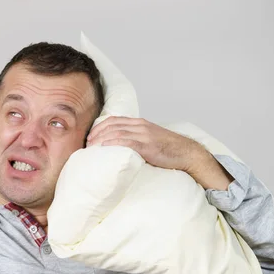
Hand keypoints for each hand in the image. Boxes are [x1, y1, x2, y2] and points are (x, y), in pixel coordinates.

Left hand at [86, 116, 204, 172]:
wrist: (187, 153)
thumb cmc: (167, 149)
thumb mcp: (149, 138)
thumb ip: (135, 138)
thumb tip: (119, 146)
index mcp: (139, 123)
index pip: (113, 120)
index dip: (98, 127)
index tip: (89, 137)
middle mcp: (140, 126)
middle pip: (112, 125)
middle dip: (96, 133)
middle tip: (86, 144)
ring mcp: (144, 135)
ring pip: (117, 132)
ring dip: (101, 139)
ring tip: (91, 148)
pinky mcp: (148, 146)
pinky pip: (127, 142)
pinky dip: (113, 143)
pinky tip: (104, 147)